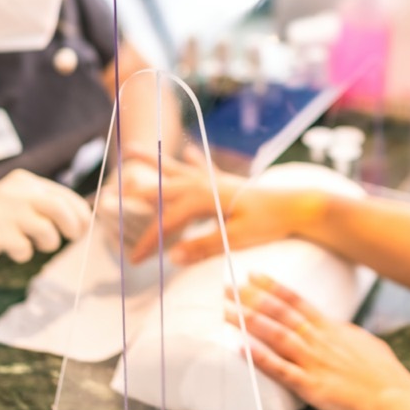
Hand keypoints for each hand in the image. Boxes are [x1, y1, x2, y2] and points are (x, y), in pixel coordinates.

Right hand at [0, 168, 91, 302]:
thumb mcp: (21, 202)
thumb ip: (47, 205)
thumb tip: (84, 218)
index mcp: (25, 181)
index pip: (63, 195)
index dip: (80, 213)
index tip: (83, 227)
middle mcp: (15, 192)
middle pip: (59, 209)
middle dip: (72, 226)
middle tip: (72, 238)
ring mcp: (2, 210)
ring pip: (45, 230)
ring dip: (48, 243)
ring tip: (37, 244)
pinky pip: (23, 248)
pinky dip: (24, 253)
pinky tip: (14, 250)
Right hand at [124, 148, 310, 265]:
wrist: (299, 205)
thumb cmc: (270, 223)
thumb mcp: (236, 239)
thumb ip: (203, 246)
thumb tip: (172, 257)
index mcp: (203, 198)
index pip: (167, 222)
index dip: (149, 242)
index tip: (134, 261)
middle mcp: (204, 184)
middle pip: (163, 190)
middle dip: (137, 197)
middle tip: (110, 199)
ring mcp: (214, 180)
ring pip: (176, 170)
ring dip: (154, 160)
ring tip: (131, 148)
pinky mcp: (226, 182)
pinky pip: (203, 167)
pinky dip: (195, 159)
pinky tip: (191, 150)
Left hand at [227, 273, 409, 409]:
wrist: (393, 395)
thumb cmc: (383, 372)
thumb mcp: (364, 342)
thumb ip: (343, 333)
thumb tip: (334, 327)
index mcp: (331, 327)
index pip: (296, 300)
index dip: (272, 286)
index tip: (252, 274)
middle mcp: (318, 339)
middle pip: (279, 313)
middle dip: (250, 299)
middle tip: (226, 287)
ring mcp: (313, 360)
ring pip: (275, 335)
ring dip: (248, 322)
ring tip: (225, 312)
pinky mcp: (310, 384)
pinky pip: (279, 369)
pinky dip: (258, 358)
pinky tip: (239, 348)